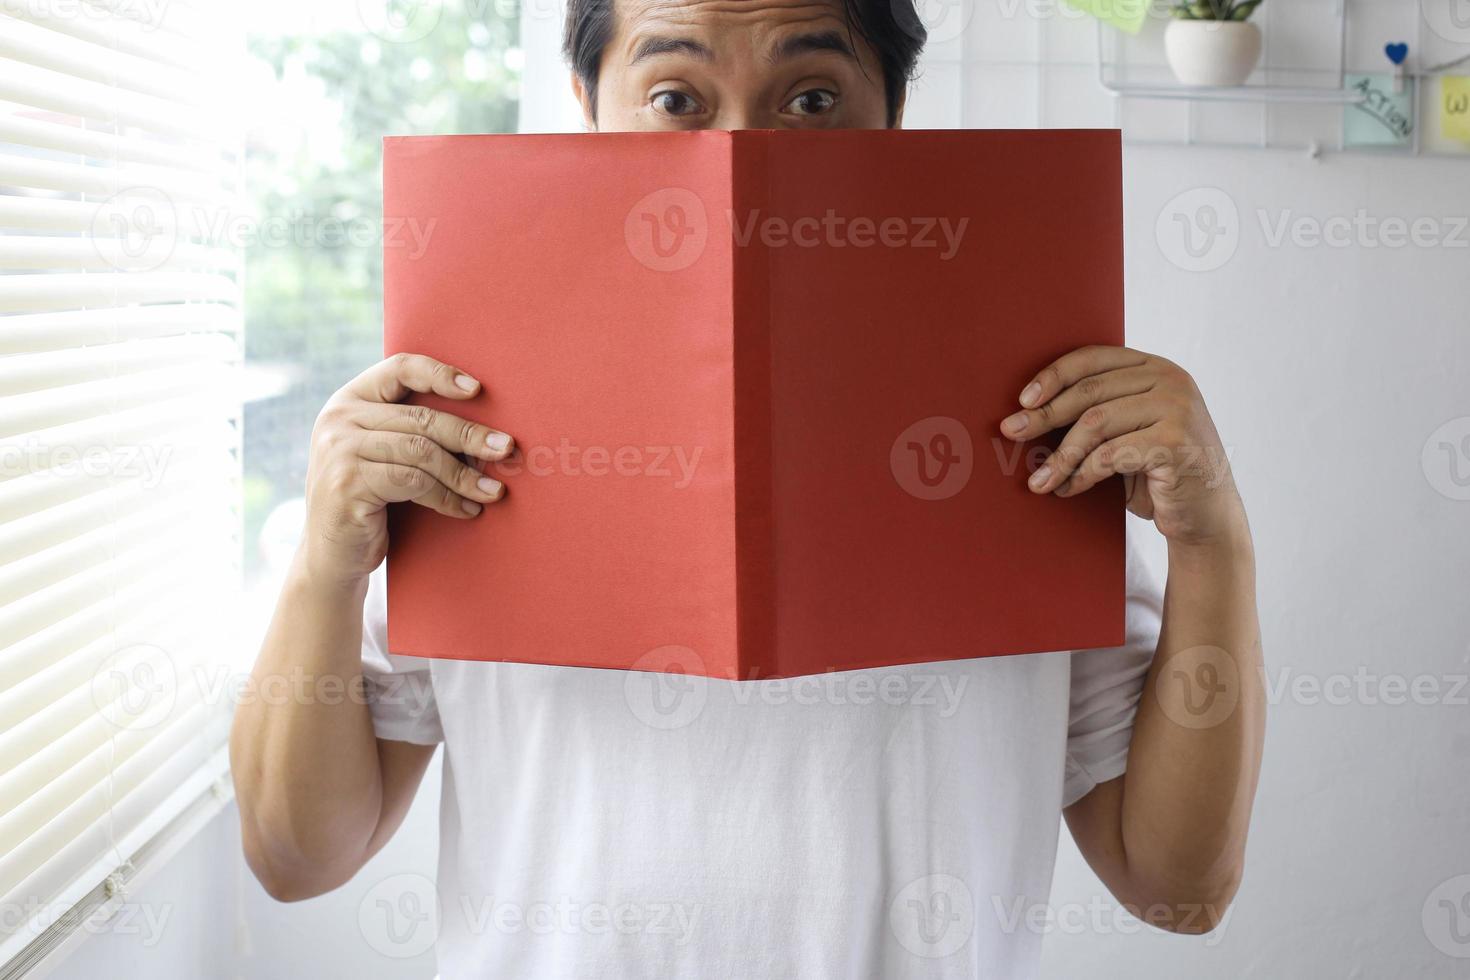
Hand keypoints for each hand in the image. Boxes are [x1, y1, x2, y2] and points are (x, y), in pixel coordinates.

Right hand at [301, 353, 513, 584]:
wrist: (332, 555)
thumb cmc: (371, 500)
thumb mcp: (383, 455)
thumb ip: (412, 431)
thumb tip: (486, 431)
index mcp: (350, 400)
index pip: (399, 368)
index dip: (440, 374)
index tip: (477, 389)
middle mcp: (338, 418)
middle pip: (421, 418)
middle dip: (469, 435)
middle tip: (506, 448)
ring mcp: (338, 451)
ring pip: (421, 452)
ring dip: (464, 474)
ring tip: (493, 491)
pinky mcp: (347, 485)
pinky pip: (413, 483)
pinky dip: (447, 498)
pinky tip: (466, 510)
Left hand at [998, 346, 1243, 546]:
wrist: (1206, 518)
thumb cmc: (1156, 474)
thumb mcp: (1127, 432)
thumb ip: (1097, 412)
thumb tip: (1027, 412)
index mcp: (1155, 368)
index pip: (1093, 358)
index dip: (1053, 376)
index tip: (1023, 400)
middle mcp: (1170, 380)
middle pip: (1089, 391)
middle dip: (1045, 415)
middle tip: (1011, 431)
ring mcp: (1177, 409)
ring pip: (1095, 424)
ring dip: (1060, 455)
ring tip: (1038, 480)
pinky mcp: (1176, 443)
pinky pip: (1110, 456)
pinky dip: (1081, 475)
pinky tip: (1067, 489)